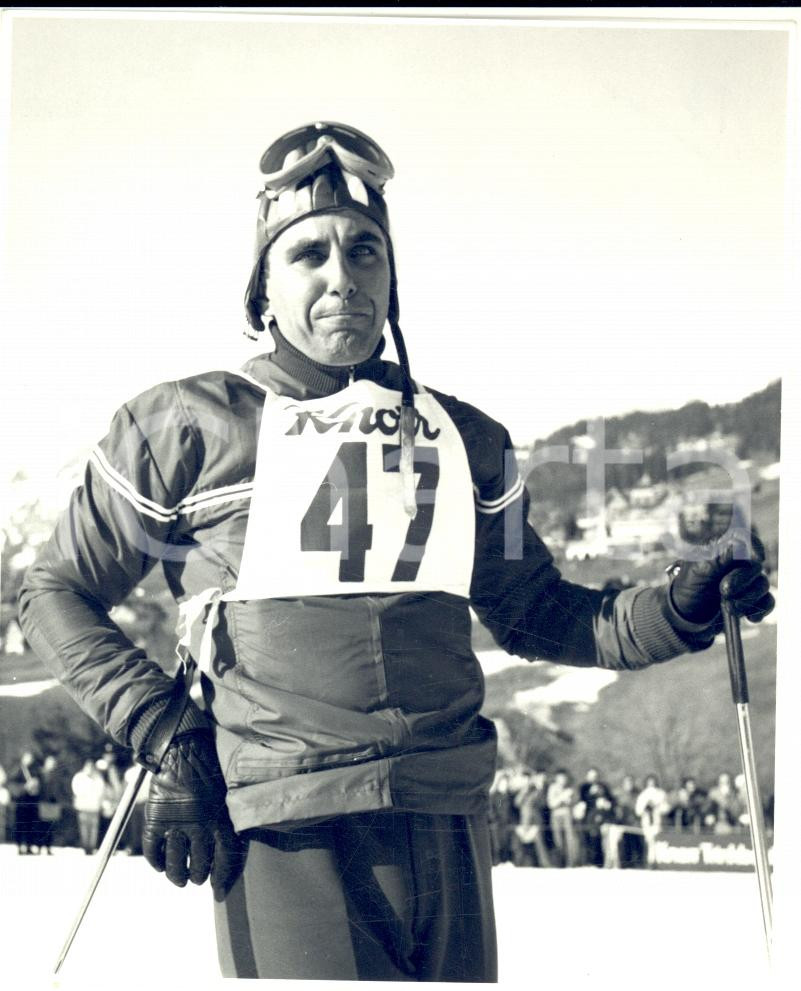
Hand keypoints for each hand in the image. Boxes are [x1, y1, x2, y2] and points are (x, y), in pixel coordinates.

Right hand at [143, 731, 243, 896]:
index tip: (220, 892)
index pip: (227, 859)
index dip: (224, 879)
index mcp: (221, 818)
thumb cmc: (208, 771)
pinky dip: (156, 862)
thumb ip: (225, 821)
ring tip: (179, 879)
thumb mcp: (224, 795)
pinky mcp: (156, 819)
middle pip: (200, 865)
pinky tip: (159, 864)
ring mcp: (176, 823)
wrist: (182, 748)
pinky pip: (153, 850)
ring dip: (177, 876)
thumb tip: (225, 852)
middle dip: (199, 876)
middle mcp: (200, 825)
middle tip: (196, 877)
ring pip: (176, 864)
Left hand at [669, 528, 773, 625]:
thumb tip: (737, 545)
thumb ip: (717, 557)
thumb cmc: (690, 586)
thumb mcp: (698, 571)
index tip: (756, 556)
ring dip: (747, 598)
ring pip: (762, 585)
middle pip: (754, 566)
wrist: (688, 612)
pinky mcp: (754, 600)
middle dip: (741, 579)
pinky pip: (767, 602)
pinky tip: (750, 617)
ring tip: (728, 608)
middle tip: (724, 590)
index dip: (754, 545)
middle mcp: (740, 563)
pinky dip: (760, 609)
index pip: (745, 540)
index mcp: (725, 549)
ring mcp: (749, 581)